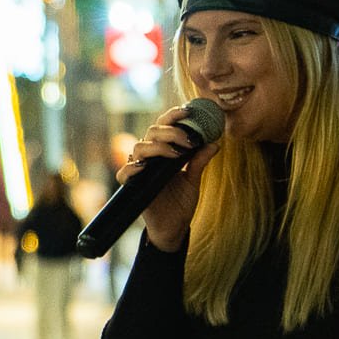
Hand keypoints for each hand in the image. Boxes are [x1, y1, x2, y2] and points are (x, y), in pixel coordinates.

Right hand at [121, 106, 222, 251]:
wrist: (173, 228)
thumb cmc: (181, 203)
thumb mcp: (193, 180)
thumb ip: (199, 161)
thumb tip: (214, 143)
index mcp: (164, 151)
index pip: (163, 126)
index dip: (172, 116)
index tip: (188, 110)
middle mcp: (150, 158)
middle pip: (151, 132)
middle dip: (170, 132)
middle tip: (188, 140)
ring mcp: (140, 171)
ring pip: (139, 148)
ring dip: (158, 147)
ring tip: (175, 154)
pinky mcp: (132, 187)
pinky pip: (125, 173)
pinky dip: (132, 168)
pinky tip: (144, 167)